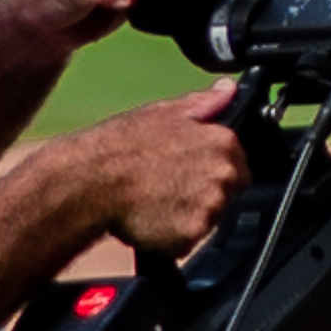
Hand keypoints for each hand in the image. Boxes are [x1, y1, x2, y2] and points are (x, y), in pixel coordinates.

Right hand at [66, 87, 249, 256]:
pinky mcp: (191, 236)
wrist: (92, 182)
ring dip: (187, 215)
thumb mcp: (164, 113)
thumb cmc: (121, 147)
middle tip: (167, 186)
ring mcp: (209, 208)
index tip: (190, 171)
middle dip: (202, 193)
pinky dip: (172, 236)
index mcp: (222, 143)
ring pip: (208, 218)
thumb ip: (205, 103)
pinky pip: (188, 241)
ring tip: (155, 200)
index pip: (239, 165)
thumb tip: (228, 89)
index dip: (213, 170)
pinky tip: (151, 218)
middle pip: (226, 193)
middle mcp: (223, 176)